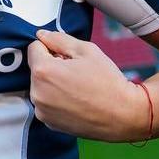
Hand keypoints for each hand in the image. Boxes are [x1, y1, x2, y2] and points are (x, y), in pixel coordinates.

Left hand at [27, 29, 144, 142]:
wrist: (123, 114)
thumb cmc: (107, 81)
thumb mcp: (86, 50)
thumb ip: (59, 39)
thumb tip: (41, 35)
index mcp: (43, 71)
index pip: (34, 48)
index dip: (52, 47)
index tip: (67, 56)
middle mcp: (37, 93)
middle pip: (36, 68)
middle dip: (52, 66)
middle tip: (77, 72)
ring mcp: (42, 111)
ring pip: (41, 86)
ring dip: (53, 83)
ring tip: (77, 88)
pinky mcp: (48, 123)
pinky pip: (46, 103)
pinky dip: (56, 99)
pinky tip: (76, 101)